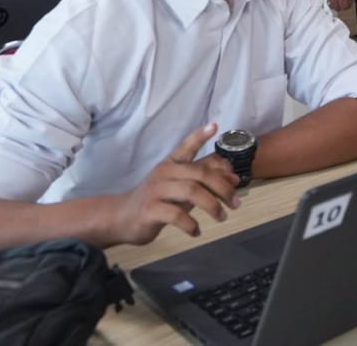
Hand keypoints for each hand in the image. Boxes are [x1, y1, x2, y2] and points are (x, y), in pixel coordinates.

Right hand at [104, 123, 239, 245]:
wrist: (121, 218)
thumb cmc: (156, 200)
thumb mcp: (180, 186)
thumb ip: (204, 181)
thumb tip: (234, 178)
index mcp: (171, 164)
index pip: (186, 146)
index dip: (200, 136)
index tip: (214, 126)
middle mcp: (164, 172)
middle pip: (200, 173)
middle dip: (223, 187)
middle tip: (235, 203)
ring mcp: (156, 190)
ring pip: (191, 192)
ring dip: (212, 206)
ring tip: (222, 217)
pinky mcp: (150, 210)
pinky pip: (176, 215)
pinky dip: (191, 225)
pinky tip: (196, 231)